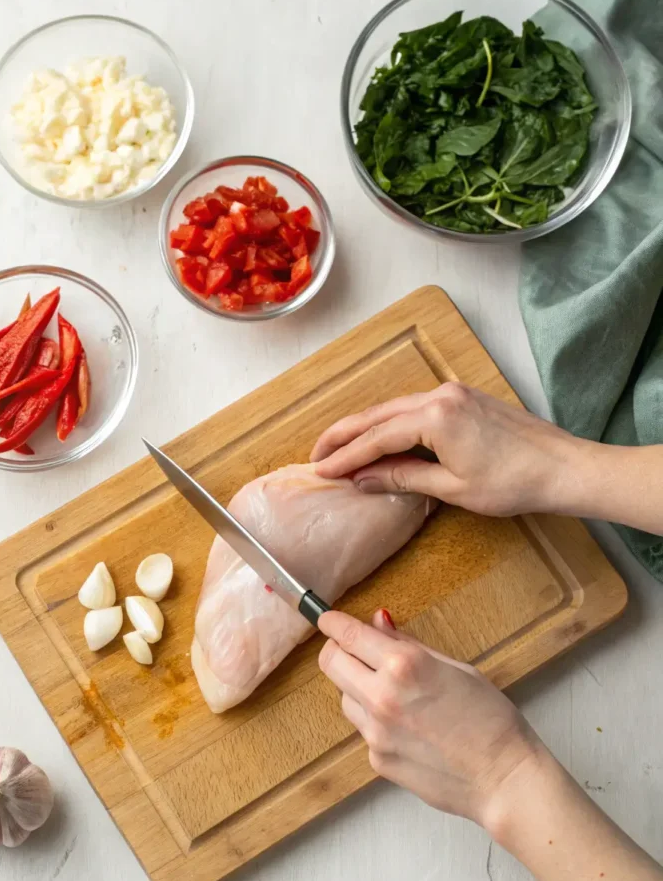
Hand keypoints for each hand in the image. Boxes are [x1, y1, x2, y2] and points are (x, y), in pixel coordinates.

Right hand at [310, 382, 586, 516]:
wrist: (563, 468)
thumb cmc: (514, 483)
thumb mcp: (452, 487)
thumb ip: (403, 477)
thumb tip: (363, 478)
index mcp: (435, 416)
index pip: (376, 437)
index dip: (346, 456)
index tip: (321, 470)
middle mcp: (439, 396)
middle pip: (378, 415)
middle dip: (345, 435)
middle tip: (317, 455)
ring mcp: (452, 393)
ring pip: (394, 409)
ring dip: (366, 429)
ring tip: (340, 448)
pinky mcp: (463, 398)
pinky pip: (414, 408)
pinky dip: (391, 424)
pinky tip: (380, 439)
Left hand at [317, 609, 540, 824]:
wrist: (502, 779)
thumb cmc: (490, 719)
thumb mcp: (454, 667)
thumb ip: (408, 645)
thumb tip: (379, 623)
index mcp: (403, 665)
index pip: (348, 635)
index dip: (332, 622)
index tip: (327, 618)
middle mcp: (381, 696)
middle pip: (330, 663)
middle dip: (337, 650)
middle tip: (352, 649)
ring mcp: (375, 731)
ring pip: (344, 697)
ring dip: (356, 687)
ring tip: (393, 693)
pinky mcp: (376, 759)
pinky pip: (363, 729)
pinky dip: (375, 721)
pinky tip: (407, 726)